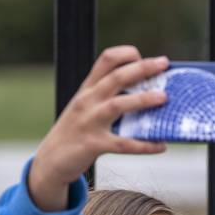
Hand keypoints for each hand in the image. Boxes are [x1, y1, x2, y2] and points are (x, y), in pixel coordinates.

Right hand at [28, 46, 171, 211]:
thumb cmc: (76, 131)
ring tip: (163, 98)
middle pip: (116, 77)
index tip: (146, 58)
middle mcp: (87, 101)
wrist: (51, 159)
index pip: (106, 60)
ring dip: (142, 100)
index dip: (127, 54)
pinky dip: (144, 145)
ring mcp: (89, 122)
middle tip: (163, 63)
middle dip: (142, 68)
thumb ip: (110, 97)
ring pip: (117, 105)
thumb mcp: (87, 107)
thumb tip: (149, 92)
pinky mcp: (93, 144)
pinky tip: (160, 145)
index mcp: (88, 89)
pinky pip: (123, 143)